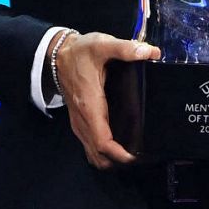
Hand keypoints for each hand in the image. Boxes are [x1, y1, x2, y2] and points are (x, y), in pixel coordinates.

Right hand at [55, 31, 161, 168]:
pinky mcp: (79, 122)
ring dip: (112, 161)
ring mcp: (79, 123)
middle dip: (120, 163)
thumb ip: (125, 48)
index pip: (103, 143)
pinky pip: (90, 147)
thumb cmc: (80, 52)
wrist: (57, 54)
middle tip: (144, 156)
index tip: (140, 156)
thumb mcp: (101, 44)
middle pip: (99, 156)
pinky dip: (104, 154)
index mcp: (90, 106)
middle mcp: (82, 120)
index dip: (121, 155)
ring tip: (134, 153)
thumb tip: (151, 52)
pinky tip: (120, 146)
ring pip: (93, 155)